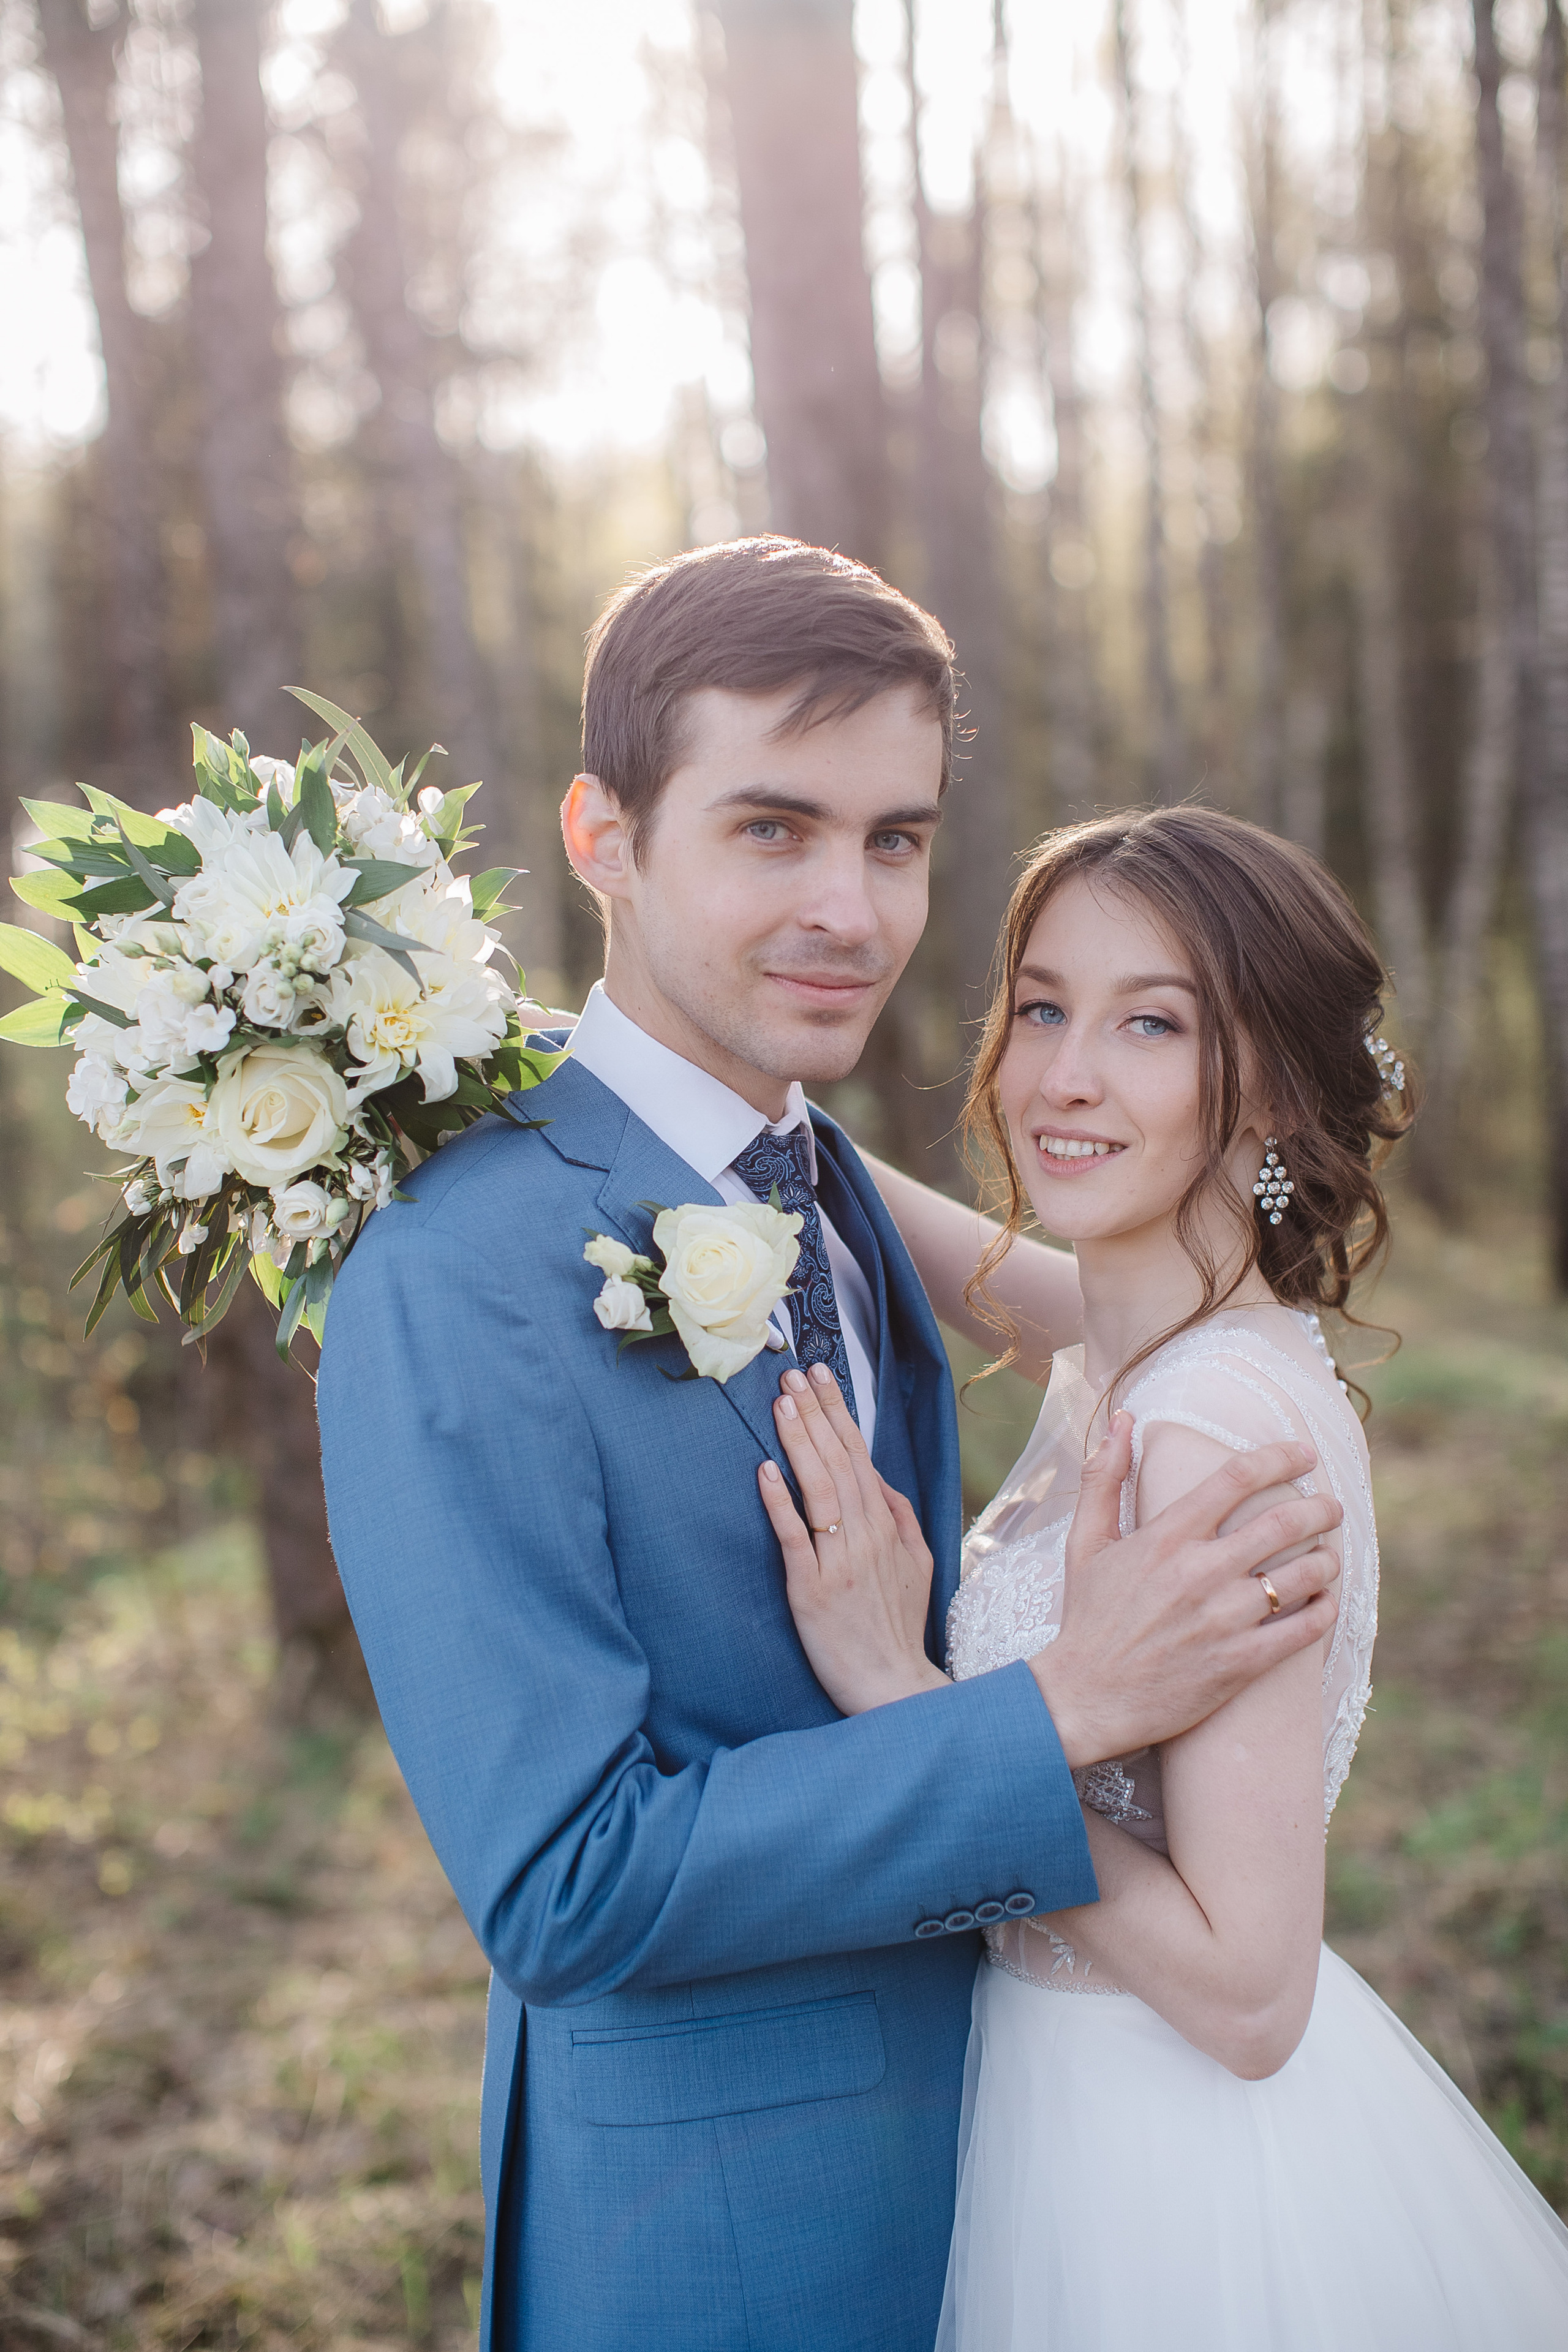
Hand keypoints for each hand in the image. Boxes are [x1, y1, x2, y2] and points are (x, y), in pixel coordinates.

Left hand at [757, 1363, 947, 1713]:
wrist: (892, 1686)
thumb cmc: (898, 1626)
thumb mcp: (919, 1565)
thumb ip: (901, 1517)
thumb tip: (878, 1476)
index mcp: (887, 1527)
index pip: (860, 1456)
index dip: (839, 1414)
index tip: (821, 1376)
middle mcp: (866, 1536)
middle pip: (838, 1462)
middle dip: (815, 1413)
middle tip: (792, 1373)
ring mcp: (839, 1562)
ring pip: (819, 1490)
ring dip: (799, 1443)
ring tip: (781, 1405)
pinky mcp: (812, 1590)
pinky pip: (796, 1539)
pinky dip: (781, 1503)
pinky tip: (766, 1472)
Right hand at [1031, 1414, 1342, 1769]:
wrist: (1084, 1699)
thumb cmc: (1087, 1618)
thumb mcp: (1085, 1542)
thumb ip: (1104, 1476)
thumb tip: (1122, 1419)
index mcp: (1166, 1537)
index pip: (1236, 1478)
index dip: (1279, 1457)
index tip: (1304, 1453)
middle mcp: (1199, 1572)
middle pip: (1282, 1523)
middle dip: (1319, 1508)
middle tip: (1331, 1507)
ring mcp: (1222, 1620)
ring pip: (1302, 1576)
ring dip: (1327, 1560)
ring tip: (1330, 1556)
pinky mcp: (1239, 1664)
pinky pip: (1302, 1630)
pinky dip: (1325, 1611)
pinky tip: (1326, 1603)